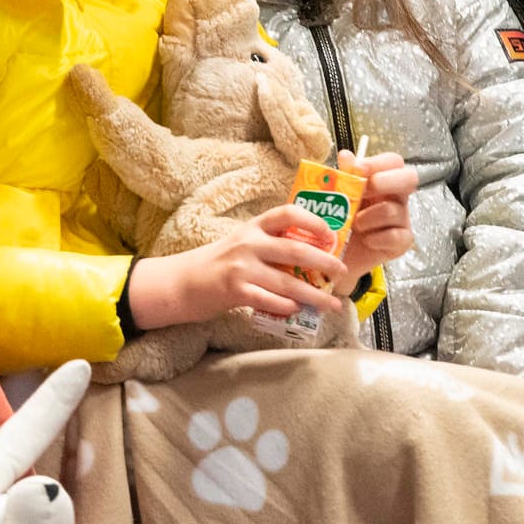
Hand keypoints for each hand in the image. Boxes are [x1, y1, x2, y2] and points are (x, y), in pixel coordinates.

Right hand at [126, 205, 347, 328]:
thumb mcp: (243, 242)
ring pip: (287, 282)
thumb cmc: (217, 263)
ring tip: (332, 303)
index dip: (313, 221)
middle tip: (342, 270)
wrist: (180, 282)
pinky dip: (286, 306)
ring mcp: (241, 268)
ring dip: (314, 294)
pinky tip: (298, 310)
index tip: (331, 235)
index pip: (287, 213)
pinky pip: (268, 300)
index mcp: (253, 227)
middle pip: (295, 250)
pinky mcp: (234, 291)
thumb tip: (311, 252)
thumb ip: (270, 243)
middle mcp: (249, 244)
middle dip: (324, 262)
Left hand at [334, 151, 416, 292]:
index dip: (377, 162)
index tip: (358, 169)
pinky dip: (375, 238)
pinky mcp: (402, 242)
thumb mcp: (337, 197)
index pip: (393, 161)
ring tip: (353, 224)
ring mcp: (402, 219)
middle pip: (409, 178)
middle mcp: (397, 197)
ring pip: (392, 210)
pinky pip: (394, 236)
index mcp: (383, 180)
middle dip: (384, 182)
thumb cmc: (340, 221)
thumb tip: (346, 155)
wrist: (336, 255)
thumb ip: (343, 176)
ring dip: (367, 217)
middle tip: (362, 193)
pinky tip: (365, 240)